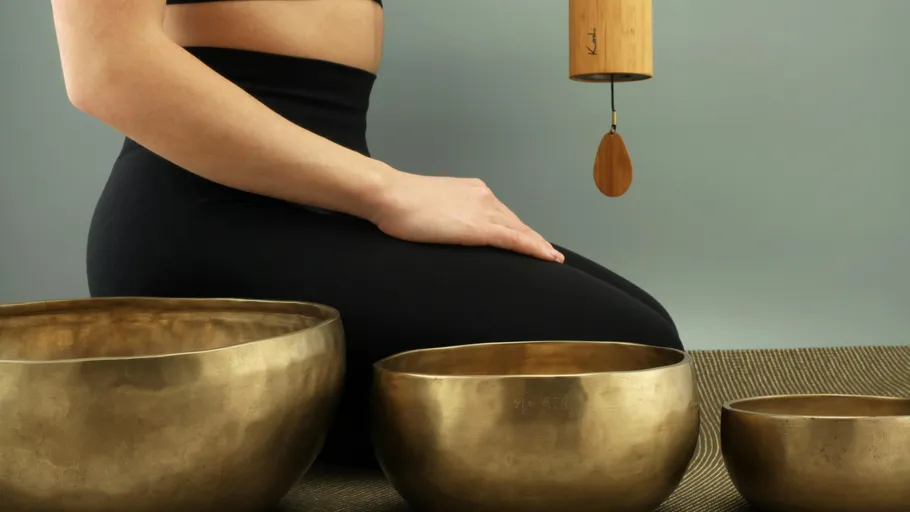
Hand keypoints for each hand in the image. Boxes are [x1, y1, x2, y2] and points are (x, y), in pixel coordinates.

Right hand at [368, 172, 564, 262]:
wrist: (389, 195)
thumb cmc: (398, 203)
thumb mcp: (429, 207)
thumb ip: (445, 215)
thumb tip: (447, 229)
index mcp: (472, 190)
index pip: (501, 214)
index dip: (517, 229)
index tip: (530, 240)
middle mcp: (483, 196)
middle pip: (515, 222)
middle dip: (533, 238)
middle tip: (548, 253)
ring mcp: (483, 210)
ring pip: (520, 231)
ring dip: (538, 246)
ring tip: (552, 259)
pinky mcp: (479, 228)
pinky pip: (514, 239)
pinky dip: (533, 249)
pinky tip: (546, 258)